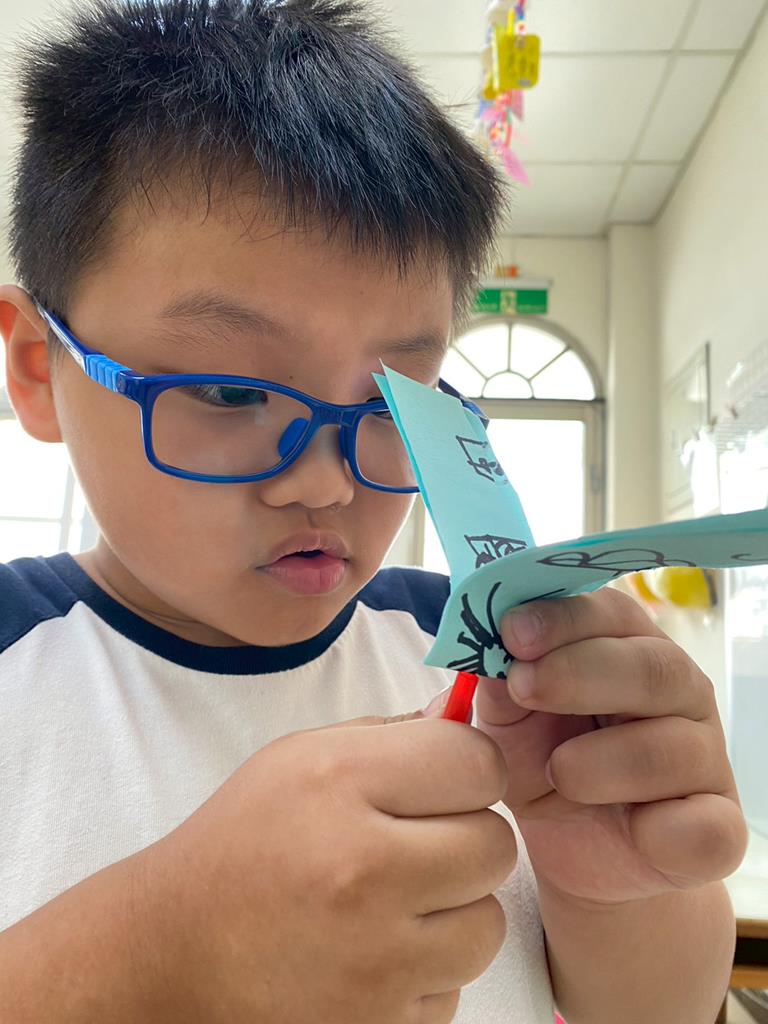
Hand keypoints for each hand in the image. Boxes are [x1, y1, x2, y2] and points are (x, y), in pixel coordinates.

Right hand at [144, 715, 515, 1022]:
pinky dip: (426, 971)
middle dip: (468, 839)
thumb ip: (390, 732)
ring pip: (488, 924)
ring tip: (398, 902)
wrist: (174, 950)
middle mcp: (363, 869)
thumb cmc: (243, 839)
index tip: (446, 782)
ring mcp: (373, 958)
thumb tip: (463, 715)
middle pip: (496, 845)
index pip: (478, 763)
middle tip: (420, 845)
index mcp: (342, 783)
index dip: (469, 769)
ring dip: (456, 911)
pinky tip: (376, 952)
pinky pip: (453, 988)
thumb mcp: (299, 756)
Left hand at [474, 588, 747, 905]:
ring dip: (599, 761)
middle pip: (653, 666)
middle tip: (525, 685)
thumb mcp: (508, 720)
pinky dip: (658, 829)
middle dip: (580, 672)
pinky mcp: (718, 828)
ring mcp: (705, 759)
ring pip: (672, 746)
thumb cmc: (542, 764)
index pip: (612, 613)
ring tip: (558, 773)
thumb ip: (502, 682)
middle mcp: (679, 692)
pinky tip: (627, 827)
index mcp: (629, 647)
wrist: (573, 851)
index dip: (563, 619)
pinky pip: (705, 826)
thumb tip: (485, 647)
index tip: (512, 631)